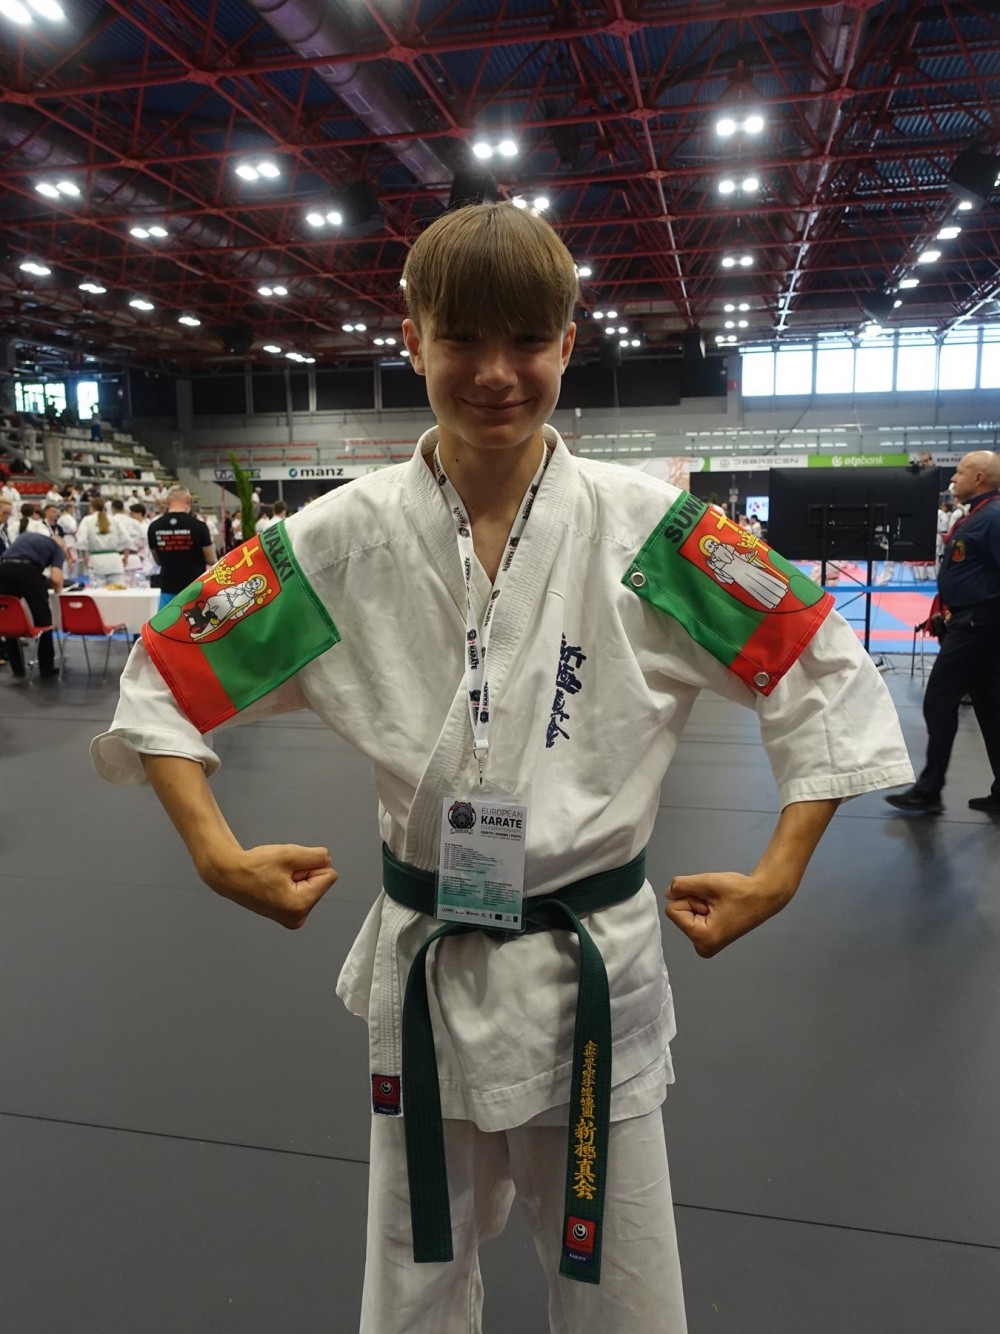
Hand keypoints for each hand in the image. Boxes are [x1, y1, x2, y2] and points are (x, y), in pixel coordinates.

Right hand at [198, 843, 336, 929]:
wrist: (230, 875)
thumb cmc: (252, 867)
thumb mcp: (290, 854)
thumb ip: (317, 856)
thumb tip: (328, 861)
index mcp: (300, 906)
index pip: (329, 875)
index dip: (311, 865)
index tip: (288, 869)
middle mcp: (298, 917)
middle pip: (320, 881)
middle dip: (304, 872)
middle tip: (279, 873)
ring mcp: (292, 918)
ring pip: (312, 885)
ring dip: (297, 876)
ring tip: (275, 878)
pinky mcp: (288, 914)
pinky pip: (303, 891)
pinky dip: (292, 883)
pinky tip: (275, 883)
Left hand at [665, 871, 792, 957]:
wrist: (764, 896)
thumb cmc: (741, 891)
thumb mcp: (708, 882)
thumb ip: (682, 886)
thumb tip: (667, 893)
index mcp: (702, 938)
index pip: (672, 910)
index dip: (690, 899)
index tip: (712, 901)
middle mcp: (702, 947)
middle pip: (679, 913)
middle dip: (695, 902)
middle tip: (718, 903)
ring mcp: (706, 945)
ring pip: (686, 914)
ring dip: (701, 904)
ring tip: (721, 905)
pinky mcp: (709, 939)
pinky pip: (694, 918)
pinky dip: (704, 909)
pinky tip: (721, 909)